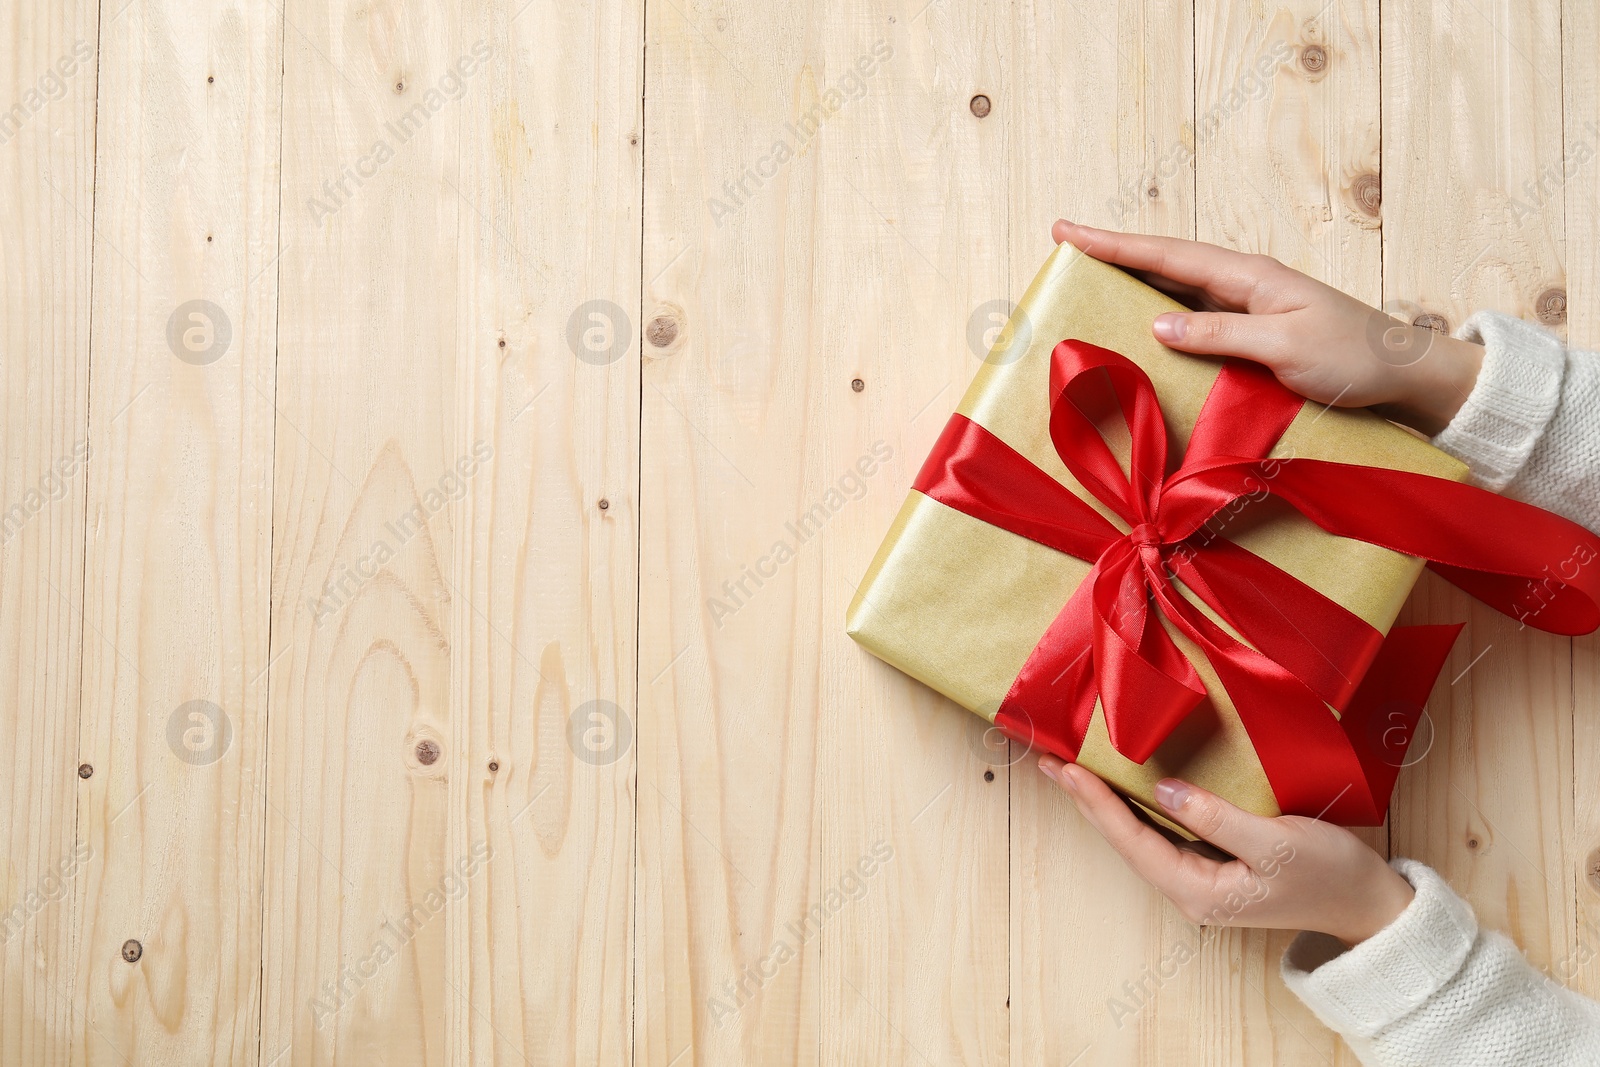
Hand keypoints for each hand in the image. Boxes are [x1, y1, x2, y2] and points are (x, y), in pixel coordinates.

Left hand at [1038, 756, 1414, 946]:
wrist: (1368, 905)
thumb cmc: (1328, 873)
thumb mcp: (1275, 842)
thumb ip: (1216, 817)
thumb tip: (1164, 790)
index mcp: (1199, 890)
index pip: (1133, 840)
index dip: (1096, 802)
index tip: (1066, 769)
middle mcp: (1189, 888)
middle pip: (1123, 839)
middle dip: (1085, 800)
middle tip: (1048, 761)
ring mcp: (1199, 878)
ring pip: (1137, 835)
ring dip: (1103, 802)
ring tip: (1068, 769)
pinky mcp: (1212, 864)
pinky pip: (1159, 832)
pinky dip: (1133, 806)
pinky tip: (1119, 786)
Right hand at [1052, 220, 1484, 435]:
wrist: (1405, 373)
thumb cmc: (1353, 358)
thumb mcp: (1285, 349)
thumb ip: (1220, 334)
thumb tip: (1158, 321)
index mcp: (1248, 277)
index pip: (1167, 256)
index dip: (1115, 245)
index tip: (1069, 231)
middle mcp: (1244, 283)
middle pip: (1165, 262)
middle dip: (1113, 252)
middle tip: (1064, 243)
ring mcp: (1250, 305)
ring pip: (1177, 286)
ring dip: (1133, 279)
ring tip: (1089, 275)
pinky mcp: (1255, 329)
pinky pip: (1195, 313)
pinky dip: (1161, 309)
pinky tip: (1143, 318)